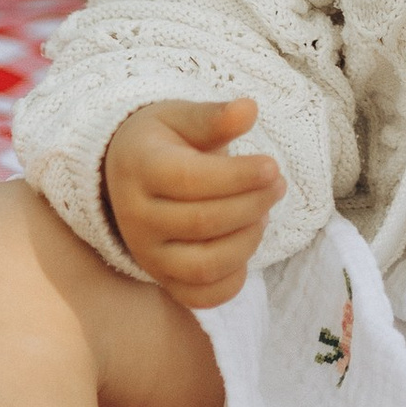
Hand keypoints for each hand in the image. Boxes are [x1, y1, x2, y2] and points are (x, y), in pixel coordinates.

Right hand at [101, 97, 283, 307]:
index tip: (272, 166)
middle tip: (277, 185)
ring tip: (263, 213)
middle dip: (252, 204)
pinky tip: (246, 244)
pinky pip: (200, 297)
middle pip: (203, 222)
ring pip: (204, 265)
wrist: (127, 173)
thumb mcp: (182, 118)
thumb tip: (249, 109)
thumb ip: (214, 117)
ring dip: (247, 241)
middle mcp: (136, 217)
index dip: (238, 176)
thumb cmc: (163, 142)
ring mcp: (147, 254)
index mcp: (140, 168)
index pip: (190, 180)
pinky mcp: (162, 279)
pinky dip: (233, 281)